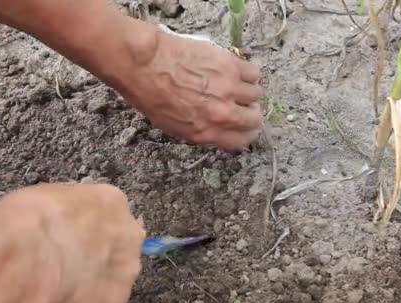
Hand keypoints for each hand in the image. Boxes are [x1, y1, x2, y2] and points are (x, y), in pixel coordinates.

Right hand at [0, 183, 145, 302]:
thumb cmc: (28, 224)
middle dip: (99, 254)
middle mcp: (128, 234)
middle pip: (120, 245)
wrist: (23, 259)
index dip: (90, 229)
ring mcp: (125, 269)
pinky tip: (60, 298)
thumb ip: (70, 209)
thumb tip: (64, 219)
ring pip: (114, 276)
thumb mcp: (47, 195)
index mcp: (112, 201)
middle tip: (70, 262)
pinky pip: (101, 302)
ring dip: (94, 280)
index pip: (110, 214)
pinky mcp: (114, 299)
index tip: (75, 237)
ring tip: (62, 283)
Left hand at [113, 30, 264, 150]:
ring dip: (248, 90)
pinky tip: (235, 70)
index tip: (246, 126)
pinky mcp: (231, 66)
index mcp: (206, 133)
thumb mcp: (172, 126)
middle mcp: (222, 114)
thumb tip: (218, 128)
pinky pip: (254, 73)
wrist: (144, 64)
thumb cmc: (150, 93)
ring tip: (235, 83)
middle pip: (254, 119)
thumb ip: (200, 130)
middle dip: (250, 113)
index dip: (246, 133)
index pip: (242, 141)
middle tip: (244, 104)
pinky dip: (248, 73)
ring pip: (256, 94)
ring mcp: (229, 89)